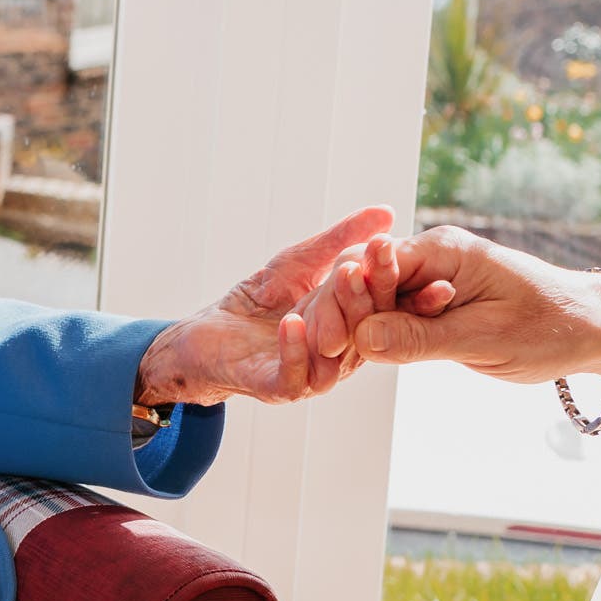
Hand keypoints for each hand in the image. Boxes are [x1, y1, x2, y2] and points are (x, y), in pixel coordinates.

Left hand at [133, 205, 395, 407]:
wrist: (208, 334)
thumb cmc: (259, 300)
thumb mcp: (301, 262)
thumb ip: (341, 240)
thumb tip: (386, 211)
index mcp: (353, 328)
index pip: (382, 304)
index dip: (389, 276)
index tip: (391, 246)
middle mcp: (341, 355)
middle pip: (366, 328)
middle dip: (370, 292)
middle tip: (369, 261)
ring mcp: (312, 375)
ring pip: (337, 354)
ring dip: (340, 318)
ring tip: (339, 281)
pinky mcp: (279, 388)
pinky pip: (295, 376)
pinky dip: (295, 349)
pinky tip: (292, 321)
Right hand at [302, 225, 600, 379]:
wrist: (591, 328)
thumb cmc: (550, 325)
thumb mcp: (486, 337)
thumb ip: (422, 338)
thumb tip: (363, 340)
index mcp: (441, 250)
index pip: (372, 266)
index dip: (344, 301)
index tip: (325, 340)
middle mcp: (429, 258)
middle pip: (361, 279)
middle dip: (334, 314)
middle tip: (314, 354)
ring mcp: (427, 281)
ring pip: (370, 301)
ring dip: (348, 327)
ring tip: (321, 362)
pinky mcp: (430, 306)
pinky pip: (389, 318)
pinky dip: (370, 337)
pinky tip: (346, 360)